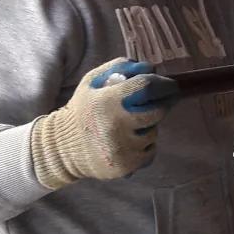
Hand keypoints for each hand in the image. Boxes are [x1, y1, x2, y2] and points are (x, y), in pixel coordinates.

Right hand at [30, 58, 169, 189]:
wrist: (62, 148)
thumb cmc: (83, 110)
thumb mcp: (92, 81)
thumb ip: (119, 68)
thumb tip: (149, 68)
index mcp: (107, 101)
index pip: (147, 87)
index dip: (164, 84)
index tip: (171, 85)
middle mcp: (116, 124)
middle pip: (158, 110)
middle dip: (164, 104)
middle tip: (162, 101)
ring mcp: (123, 147)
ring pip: (153, 132)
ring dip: (149, 127)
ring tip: (131, 125)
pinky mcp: (127, 165)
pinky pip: (150, 151)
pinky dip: (145, 146)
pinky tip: (129, 142)